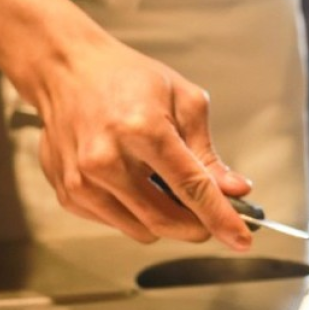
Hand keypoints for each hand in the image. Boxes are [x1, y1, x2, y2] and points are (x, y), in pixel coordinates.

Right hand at [27, 31, 253, 246]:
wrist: (67, 70)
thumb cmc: (126, 78)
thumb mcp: (183, 101)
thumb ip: (208, 153)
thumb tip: (234, 191)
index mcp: (141, 130)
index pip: (191, 188)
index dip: (221, 218)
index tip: (241, 239)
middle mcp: (106, 159)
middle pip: (166, 220)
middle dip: (198, 226)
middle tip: (213, 215)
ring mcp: (82, 181)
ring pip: (143, 231)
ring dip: (167, 220)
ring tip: (166, 184)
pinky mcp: (68, 194)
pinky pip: (117, 224)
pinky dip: (137, 213)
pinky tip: (134, 181)